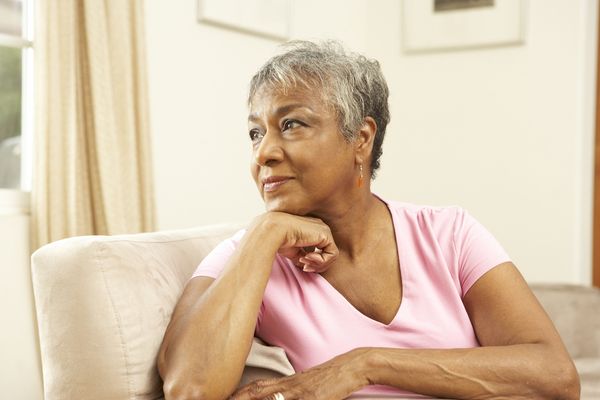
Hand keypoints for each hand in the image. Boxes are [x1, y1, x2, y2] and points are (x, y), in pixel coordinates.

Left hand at [230, 350, 369, 399]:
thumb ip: (286, 391)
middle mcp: (288, 385)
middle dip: (238, 399)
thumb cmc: (328, 378)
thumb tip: (270, 396)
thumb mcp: (304, 384)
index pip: (254, 388)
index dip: (236, 395)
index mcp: (285, 382)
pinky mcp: (314, 398)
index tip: (223, 398)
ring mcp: (300, 392)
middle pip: (256, 392)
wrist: (350, 366)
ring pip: (271, 399)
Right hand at [254, 212, 338, 272]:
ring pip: (331, 255)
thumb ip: (303, 256)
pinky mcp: (326, 235)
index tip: (301, 263)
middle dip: (317, 264)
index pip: (320, 249)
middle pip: (327, 252)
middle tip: (305, 267)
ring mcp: (324, 230)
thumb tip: (308, 266)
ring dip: (318, 264)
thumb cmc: (279, 239)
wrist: (274, 231)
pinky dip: (321, 261)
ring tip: (304, 261)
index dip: (313, 261)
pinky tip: (307, 257)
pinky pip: (332, 254)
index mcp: (312, 229)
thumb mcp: (293, 250)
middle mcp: (320, 228)